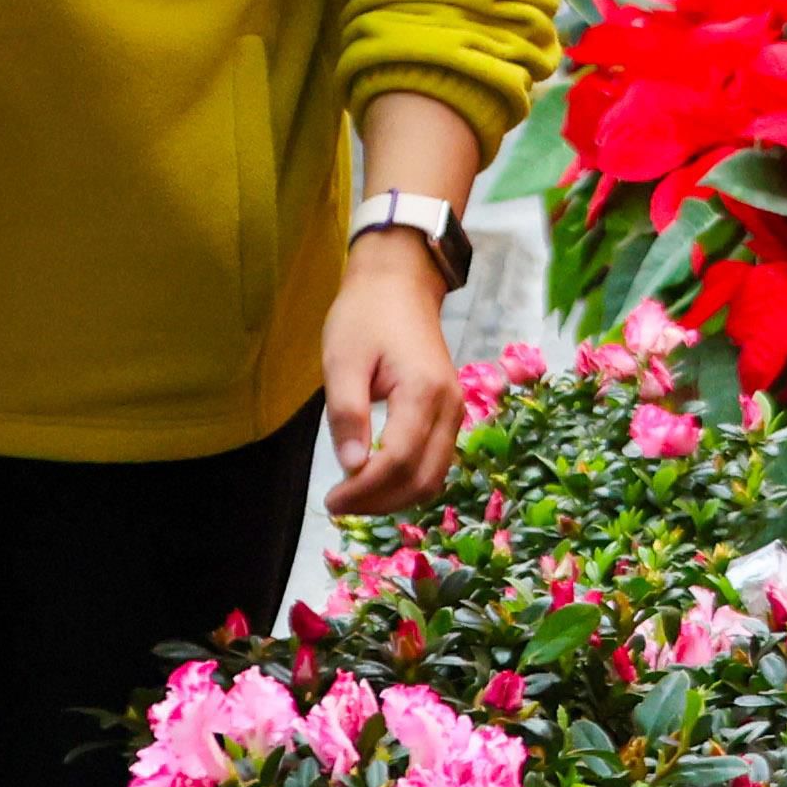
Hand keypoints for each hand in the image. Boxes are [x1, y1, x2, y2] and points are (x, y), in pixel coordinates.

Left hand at [323, 238, 463, 515]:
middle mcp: (450, 406)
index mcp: (423, 391)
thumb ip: (347, 414)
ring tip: (355, 496)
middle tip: (340, 504)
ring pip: (433, 477)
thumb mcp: (343, 360)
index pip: (398, 461)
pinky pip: (435, 461)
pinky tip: (376, 478)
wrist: (400, 282)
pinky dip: (407, 480)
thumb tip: (352, 467)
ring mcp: (455, 410)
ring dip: (395, 496)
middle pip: (423, 479)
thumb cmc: (366, 315)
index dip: (365, 491)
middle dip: (380, 502)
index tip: (331, 501)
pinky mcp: (450, 412)